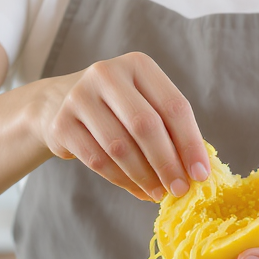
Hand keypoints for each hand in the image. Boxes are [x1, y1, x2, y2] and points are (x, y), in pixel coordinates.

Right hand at [34, 52, 210, 200]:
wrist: (57, 104)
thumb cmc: (116, 109)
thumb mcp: (144, 104)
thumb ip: (170, 130)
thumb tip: (197, 172)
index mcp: (138, 65)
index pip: (173, 105)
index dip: (190, 143)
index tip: (201, 174)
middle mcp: (107, 74)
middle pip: (145, 125)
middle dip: (167, 163)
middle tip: (180, 190)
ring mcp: (79, 97)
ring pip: (120, 147)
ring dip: (144, 176)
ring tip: (159, 193)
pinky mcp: (61, 124)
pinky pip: (98, 160)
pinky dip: (122, 181)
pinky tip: (137, 189)